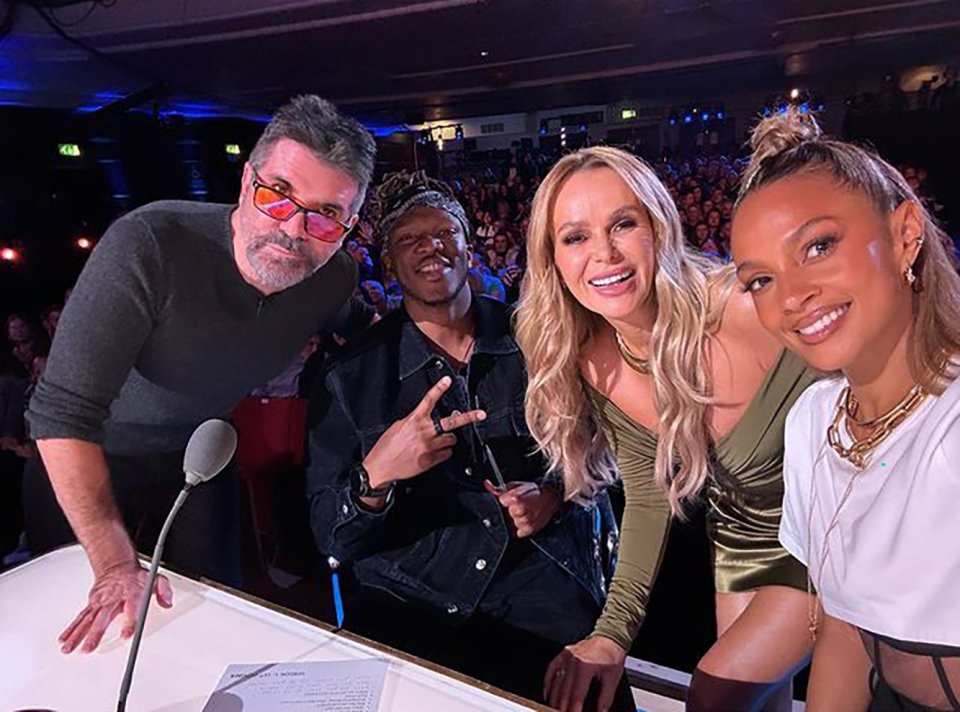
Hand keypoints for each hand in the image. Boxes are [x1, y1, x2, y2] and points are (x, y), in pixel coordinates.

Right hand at [59, 561, 172, 653]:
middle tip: (89, 648)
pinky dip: (71, 629)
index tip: (126, 635)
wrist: (117, 566)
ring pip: (87, 620)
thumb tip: (167, 602)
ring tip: (69, 648)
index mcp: (130, 594)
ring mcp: (100, 602)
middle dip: (95, 633)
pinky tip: (64, 640)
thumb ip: (164, 590)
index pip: (131, 609)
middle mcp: (112, 599)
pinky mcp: (91, 604)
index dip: (129, 622)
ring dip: (77, 634)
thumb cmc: (136, 577)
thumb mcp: (156, 578)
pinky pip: (80, 617)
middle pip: (103, 618)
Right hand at [363, 376, 485, 487]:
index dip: (439, 388)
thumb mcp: (397, 427)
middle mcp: (424, 431)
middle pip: (452, 422)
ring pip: (451, 440)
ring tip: (439, 442)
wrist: (381, 467)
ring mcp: (429, 446)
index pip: (428, 400)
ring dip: (448, 440)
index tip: (447, 380)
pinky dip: (444, 452)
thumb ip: (413, 421)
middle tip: (480, 414)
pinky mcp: (431, 460)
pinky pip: (447, 453)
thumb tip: (423, 419)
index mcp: (414, 420)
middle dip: (469, 417)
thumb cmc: (386, 447)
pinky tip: (434, 453)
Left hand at [483, 480, 561, 537]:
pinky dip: (519, 527)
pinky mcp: (528, 530)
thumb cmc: (534, 492)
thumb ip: (499, 488)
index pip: (500, 502)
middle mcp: (520, 511)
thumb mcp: (516, 486)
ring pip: (510, 523)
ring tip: (523, 512)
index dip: (504, 500)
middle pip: (504, 513)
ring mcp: (524, 522)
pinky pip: (516, 532)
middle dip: (509, 509)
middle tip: (517, 505)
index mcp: (515, 498)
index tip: (509, 498)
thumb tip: (487, 484)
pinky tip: (525, 519)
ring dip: (514, 519)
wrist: (551, 499)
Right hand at [544, 636, 626, 711]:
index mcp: (585, 666)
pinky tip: (548, 694)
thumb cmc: (612, 655)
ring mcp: (566, 656)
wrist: (610, 637)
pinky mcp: (563, 654)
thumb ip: (605, 699)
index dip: (574, 709)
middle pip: (563, 691)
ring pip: (555, 682)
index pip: (576, 695)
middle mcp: (573, 660)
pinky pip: (551, 670)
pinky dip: (548, 683)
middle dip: (562, 707)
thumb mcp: (613, 679)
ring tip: (554, 709)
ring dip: (554, 699)